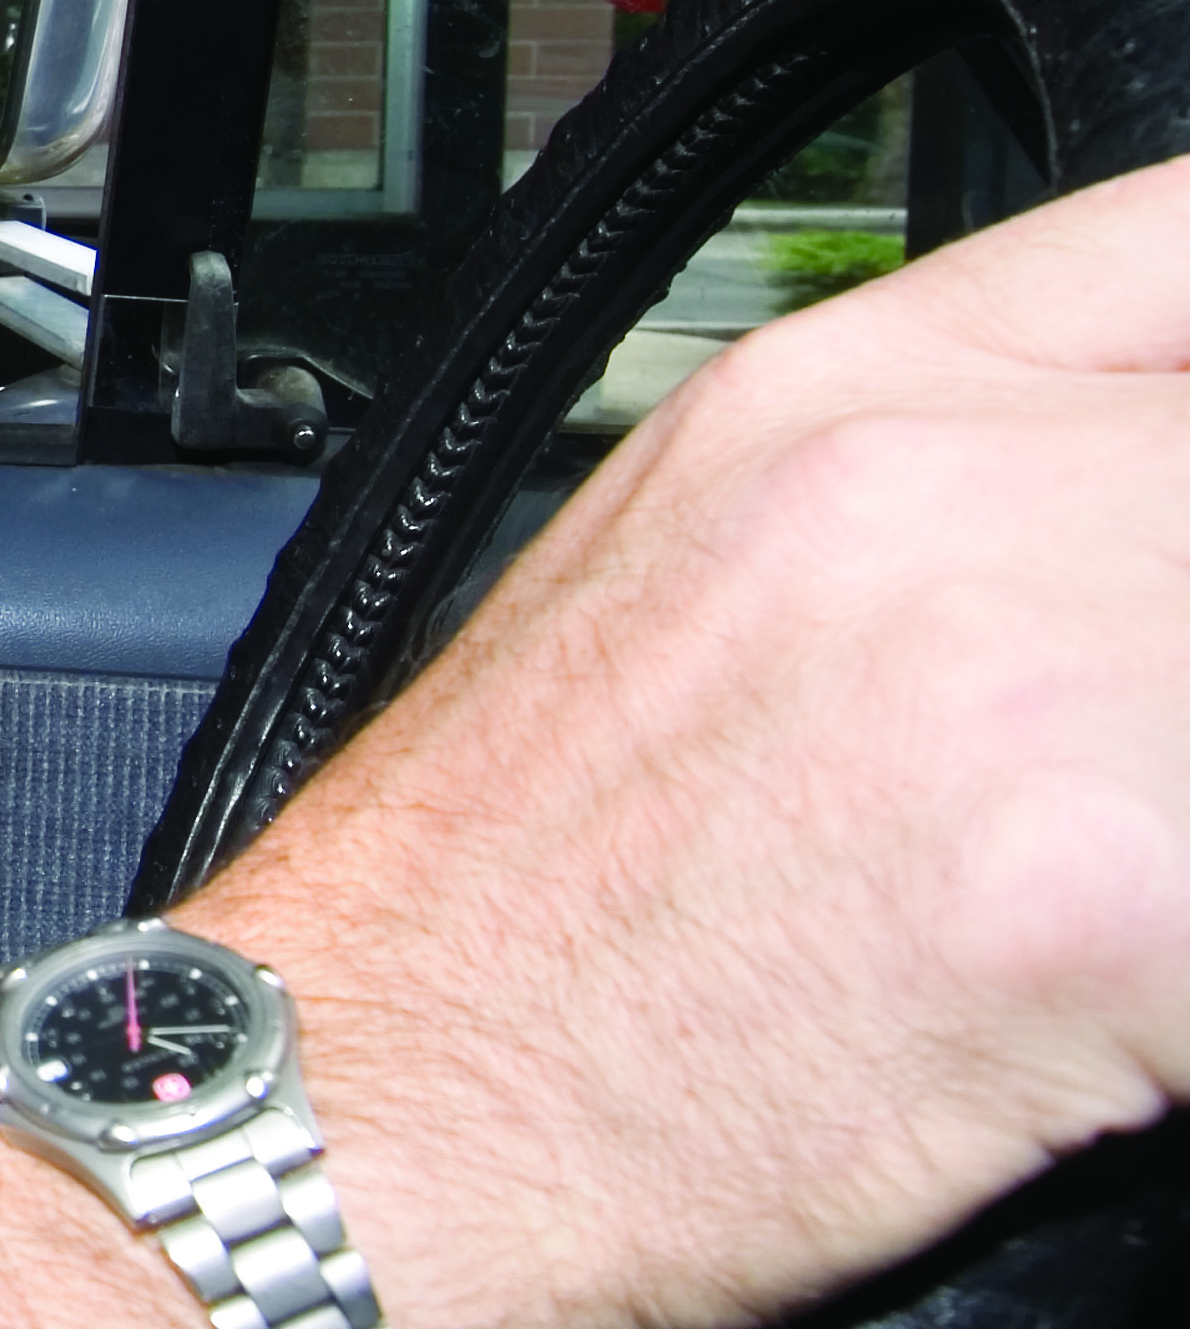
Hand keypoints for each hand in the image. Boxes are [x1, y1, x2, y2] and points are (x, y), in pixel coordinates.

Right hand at [184, 151, 1189, 1328]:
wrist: (372, 1088)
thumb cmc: (513, 882)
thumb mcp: (699, 561)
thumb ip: (948, 477)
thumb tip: (1133, 501)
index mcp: (840, 390)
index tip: (1177, 485)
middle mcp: (938, 486)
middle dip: (1189, 627)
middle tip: (1121, 756)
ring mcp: (1030, 674)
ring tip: (1092, 862)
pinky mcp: (1104, 901)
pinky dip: (1186, 987)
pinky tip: (1090, 1007)